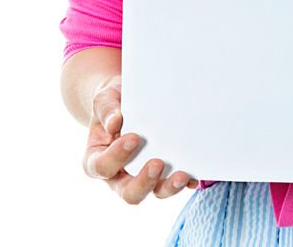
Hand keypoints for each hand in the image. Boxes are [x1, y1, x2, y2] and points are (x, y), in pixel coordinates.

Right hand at [82, 74, 199, 203]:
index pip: (102, 166)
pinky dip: (185, 183)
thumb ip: (106, 108)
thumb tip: (114, 122)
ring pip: (154, 193)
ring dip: (168, 187)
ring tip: (182, 175)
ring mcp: (141, 178)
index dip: (117, 156)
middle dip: (144, 182)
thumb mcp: (104, 98)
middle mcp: (118, 175)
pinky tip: (195, 175)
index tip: (134, 137)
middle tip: (158, 163)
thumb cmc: (113, 102)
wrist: (126, 102)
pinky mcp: (161, 176)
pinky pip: (173, 184)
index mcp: (97, 159)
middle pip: (128, 193)